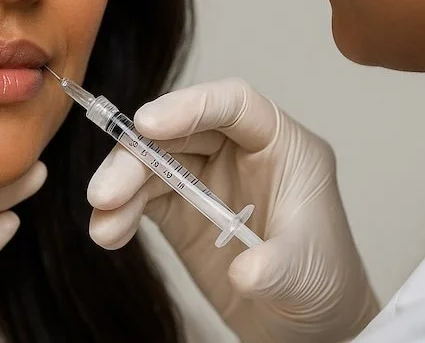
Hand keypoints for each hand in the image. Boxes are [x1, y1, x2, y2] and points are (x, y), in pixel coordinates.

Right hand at [87, 78, 377, 342]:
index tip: (147, 124)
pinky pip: (143, 196)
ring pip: (152, 161)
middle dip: (137, 156)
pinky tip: (108, 234)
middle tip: (105, 191)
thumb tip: (245, 272)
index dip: (189, 106)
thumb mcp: (307, 274)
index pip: (234, 104)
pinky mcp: (181, 207)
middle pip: (179, 131)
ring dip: (120, 186)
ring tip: (102, 222)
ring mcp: (207, 177)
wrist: (307, 326)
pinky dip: (120, 212)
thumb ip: (277, 267)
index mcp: (281, 145)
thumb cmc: (322, 283)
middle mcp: (239, 150)